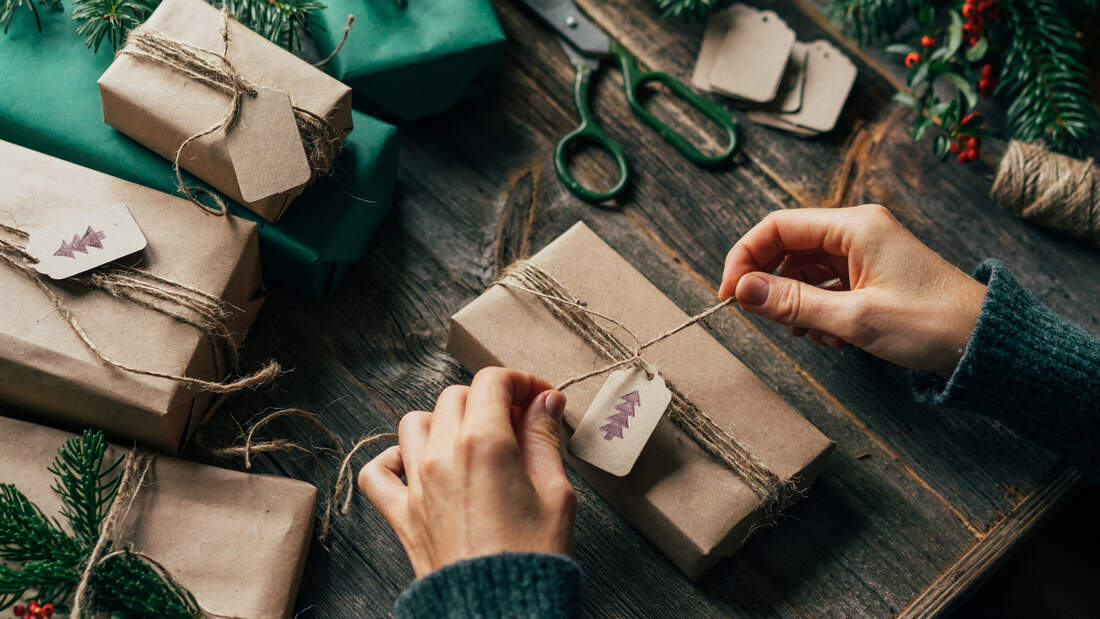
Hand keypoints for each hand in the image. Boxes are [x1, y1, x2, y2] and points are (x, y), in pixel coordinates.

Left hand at [358, 367, 575, 577]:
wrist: (499, 611)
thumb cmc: (533, 557)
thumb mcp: (556, 491)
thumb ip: (544, 438)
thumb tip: (546, 401)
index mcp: (484, 443)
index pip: (492, 382)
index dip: (521, 381)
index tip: (539, 398)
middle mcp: (442, 455)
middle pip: (456, 396)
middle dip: (488, 400)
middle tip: (517, 423)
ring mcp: (416, 484)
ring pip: (415, 422)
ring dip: (444, 422)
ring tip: (472, 442)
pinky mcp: (401, 514)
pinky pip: (377, 472)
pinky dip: (392, 461)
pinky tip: (418, 466)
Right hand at [719, 205, 986, 376]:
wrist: (985, 343)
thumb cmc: (931, 324)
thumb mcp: (854, 319)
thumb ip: (794, 304)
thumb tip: (742, 291)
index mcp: (855, 226)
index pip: (778, 227)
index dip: (745, 258)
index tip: (730, 294)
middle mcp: (857, 232)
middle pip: (788, 248)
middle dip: (771, 285)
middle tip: (765, 320)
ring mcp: (864, 253)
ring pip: (805, 270)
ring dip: (796, 303)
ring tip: (810, 334)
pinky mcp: (871, 275)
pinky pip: (825, 285)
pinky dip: (817, 310)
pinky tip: (831, 336)